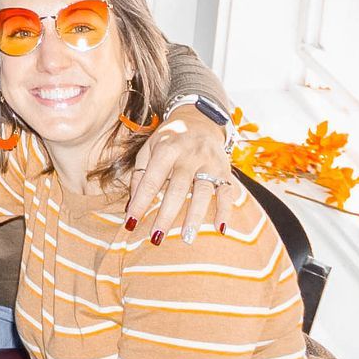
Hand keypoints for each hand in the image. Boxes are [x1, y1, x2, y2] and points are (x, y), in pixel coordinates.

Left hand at [126, 104, 233, 243]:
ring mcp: (210, 163)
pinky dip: (225, 210)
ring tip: (187, 238)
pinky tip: (220, 228)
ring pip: (203, 192)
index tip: (131, 222)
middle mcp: (189, 155)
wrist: (200, 120)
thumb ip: (140, 173)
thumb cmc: (169, 140)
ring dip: (195, 217)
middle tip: (157, 238)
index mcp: (166, 148)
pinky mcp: (226, 170)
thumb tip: (131, 205)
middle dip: (166, 214)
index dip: (140, 201)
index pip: (151, 180)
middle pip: (177, 188)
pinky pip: (228, 192)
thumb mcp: (149, 148)